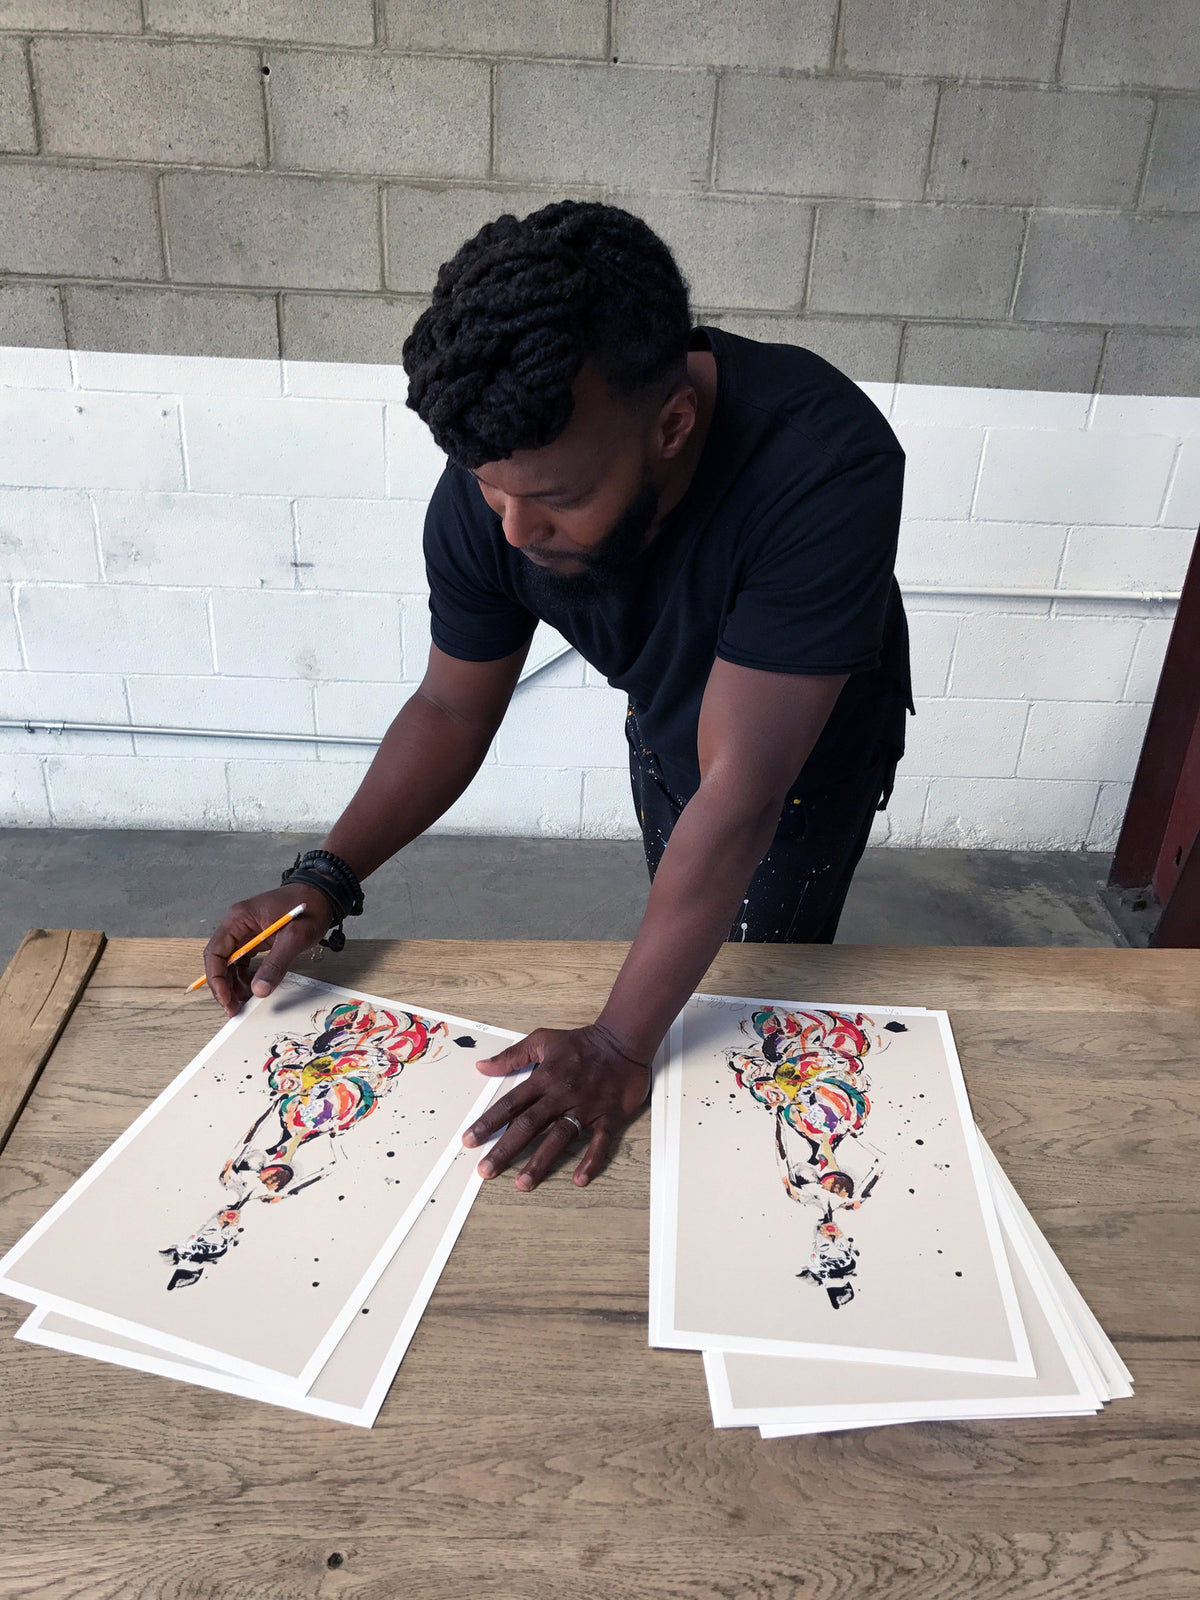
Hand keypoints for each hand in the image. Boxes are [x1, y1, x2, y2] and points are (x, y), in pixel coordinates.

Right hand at [203, 885, 333, 1015]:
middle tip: (233, 1008)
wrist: (323, 893)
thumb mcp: (294, 938)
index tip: (226, 998)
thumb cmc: (309, 908)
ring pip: (230, 963)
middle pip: (219, 960)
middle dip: (224, 986)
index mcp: (238, 919)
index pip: (215, 952)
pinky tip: (255, 988)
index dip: (216, 979)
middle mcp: (237, 925)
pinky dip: (246, 977)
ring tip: (244, 1002)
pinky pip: (244, 961)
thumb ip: (275, 964)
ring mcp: (246, 932)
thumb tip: (258, 990)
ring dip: (234, 984)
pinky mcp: (256, 938)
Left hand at [462, 1023, 651, 1190]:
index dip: (488, 1122)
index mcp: (544, 1078)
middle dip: (505, 1149)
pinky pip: (600, 1141)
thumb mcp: (543, 1040)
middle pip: (529, 1125)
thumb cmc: (582, 1042)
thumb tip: (482, 1066)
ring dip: (540, 1161)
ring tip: (523, 1183)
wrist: (623, 1039)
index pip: (510, 1104)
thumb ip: (512, 1056)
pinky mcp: (609, 1116)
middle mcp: (561, 1095)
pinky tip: (579, 1179)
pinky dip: (591, 1160)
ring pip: (559, 1136)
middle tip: (486, 1171)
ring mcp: (586, 1107)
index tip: (469, 1140)